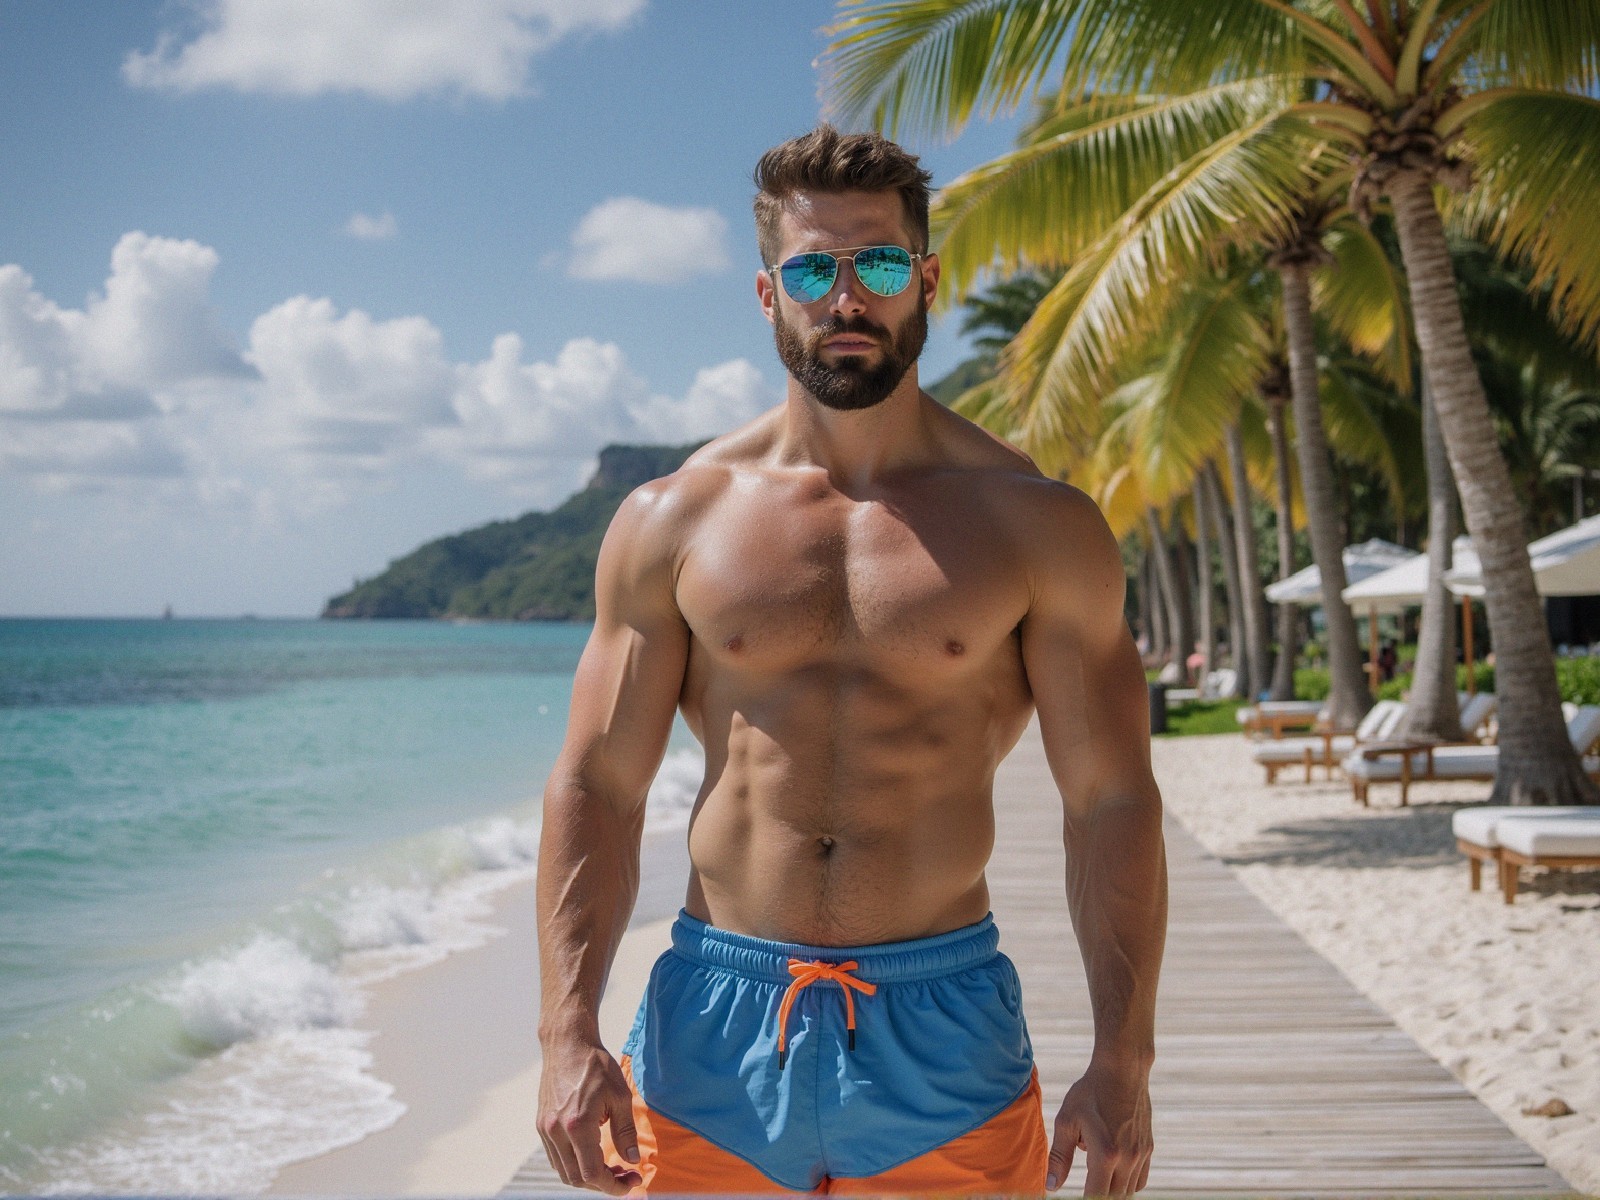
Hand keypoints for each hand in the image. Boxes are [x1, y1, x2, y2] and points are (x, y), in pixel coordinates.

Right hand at [537, 1037, 642, 1193]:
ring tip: (612, 1168)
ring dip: (588, 1177)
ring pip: (564, 1171)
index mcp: (577, 1125)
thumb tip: (632, 1160)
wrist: (567, 1043)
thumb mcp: (620, 1096)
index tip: (632, 1182)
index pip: (593, 1174)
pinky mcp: (542, 1124)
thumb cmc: (596, 1065)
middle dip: (604, 1183)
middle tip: (626, 1175)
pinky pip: (556, 1157)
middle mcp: (556, 1131)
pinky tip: (592, 1154)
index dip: (614, 1186)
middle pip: (577, 1179)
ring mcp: (545, 1129)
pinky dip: (574, 1164)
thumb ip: (626, 1132)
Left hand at [1046, 1063, 1152, 1196]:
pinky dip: (1127, 1183)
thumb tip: (1051, 1186)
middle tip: (1086, 1186)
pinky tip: (1112, 1169)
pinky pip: (1140, 1180)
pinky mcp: (1149, 1148)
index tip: (1076, 1198)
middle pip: (1114, 1198)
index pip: (1095, 1197)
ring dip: (1112, 1190)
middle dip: (1098, 1196)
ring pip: (1129, 1191)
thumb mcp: (1067, 1121)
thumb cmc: (1089, 1093)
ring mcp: (1141, 1154)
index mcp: (1105, 1155)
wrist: (1122, 1070)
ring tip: (1096, 1172)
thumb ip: (1059, 1157)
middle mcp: (1128, 1159)